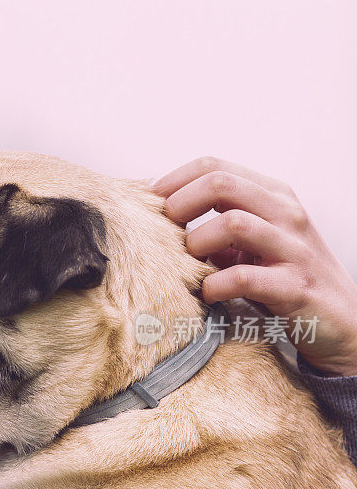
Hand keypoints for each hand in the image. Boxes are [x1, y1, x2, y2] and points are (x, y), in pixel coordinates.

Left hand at [152, 156, 356, 376]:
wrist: (340, 321)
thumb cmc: (284, 278)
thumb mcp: (250, 245)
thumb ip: (215, 229)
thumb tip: (160, 221)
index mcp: (272, 196)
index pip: (214, 167)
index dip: (173, 181)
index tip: (150, 204)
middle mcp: (286, 214)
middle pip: (220, 183)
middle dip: (179, 204)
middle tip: (163, 232)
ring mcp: (293, 249)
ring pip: (233, 224)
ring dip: (197, 244)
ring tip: (189, 264)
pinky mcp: (294, 287)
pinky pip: (242, 277)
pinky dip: (213, 286)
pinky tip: (207, 294)